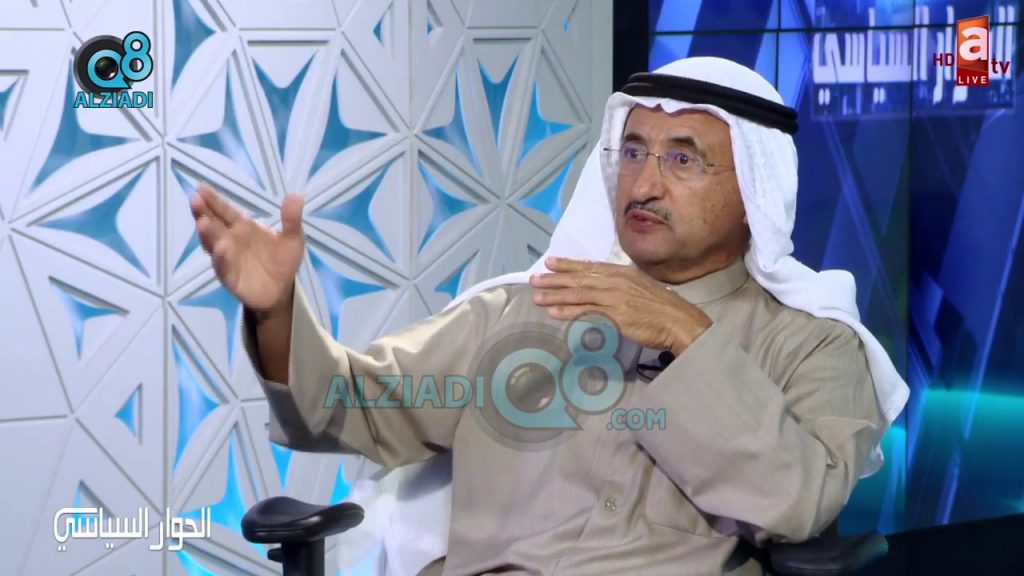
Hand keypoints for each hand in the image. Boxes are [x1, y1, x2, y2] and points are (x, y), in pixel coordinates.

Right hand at [190, 184, 304, 314]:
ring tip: (203, 223)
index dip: (213, 200)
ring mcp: (227, 258)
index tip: (201, 187)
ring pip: (213, 245)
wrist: (282, 289)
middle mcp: (230, 240)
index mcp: (242, 226)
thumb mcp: (292, 238)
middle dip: (203, 212)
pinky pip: (223, 268)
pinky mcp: (230, 277)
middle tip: (195, 200)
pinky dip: (221, 259)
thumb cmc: (282, 259)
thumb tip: (296, 195)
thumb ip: (291, 219)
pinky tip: (220, 250)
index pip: (225, 211)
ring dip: (207, 234)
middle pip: (213, 224)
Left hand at [529, 257, 712, 355]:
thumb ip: (620, 285)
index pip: (589, 267)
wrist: (679, 320)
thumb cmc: (662, 307)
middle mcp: (615, 282)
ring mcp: (615, 299)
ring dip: (556, 296)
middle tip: (534, 280)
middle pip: (579, 279)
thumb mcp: (640, 287)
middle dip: (554, 279)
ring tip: (537, 297)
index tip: (550, 262)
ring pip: (579, 295)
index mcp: (621, 273)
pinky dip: (569, 313)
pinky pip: (587, 313)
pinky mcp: (616, 317)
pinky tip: (555, 313)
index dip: (568, 264)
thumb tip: (601, 286)